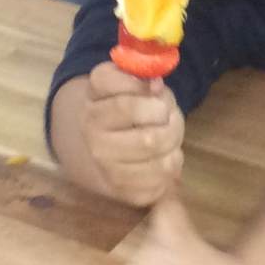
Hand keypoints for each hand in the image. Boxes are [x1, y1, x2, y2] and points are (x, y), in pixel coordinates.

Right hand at [83, 61, 184, 207]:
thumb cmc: (133, 109)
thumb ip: (144, 78)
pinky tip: (164, 154)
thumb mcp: (136, 84)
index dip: (139, 83)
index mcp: (93, 97)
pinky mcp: (123, 186)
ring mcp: (104, 161)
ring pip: (154, 144)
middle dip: (165, 114)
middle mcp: (91, 130)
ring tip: (169, 132)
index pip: (110, 84)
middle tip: (167, 114)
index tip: (154, 86)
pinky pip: (163, 170)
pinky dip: (173, 159)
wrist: (116, 152)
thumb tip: (154, 85)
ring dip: (173, 136)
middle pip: (136, 115)